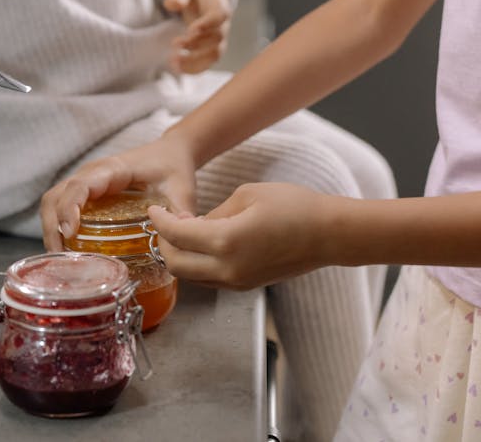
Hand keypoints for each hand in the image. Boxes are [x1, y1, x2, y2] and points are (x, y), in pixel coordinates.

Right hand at [40, 132, 197, 250]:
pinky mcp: (87, 192)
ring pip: (53, 200)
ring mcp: (87, 181)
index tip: (70, 232)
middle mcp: (93, 173)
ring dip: (50, 228)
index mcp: (113, 170)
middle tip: (61, 257)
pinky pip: (62, 205)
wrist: (170, 152)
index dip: (69, 207)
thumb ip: (181, 214)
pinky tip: (68, 250)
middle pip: (56, 195)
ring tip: (61, 258)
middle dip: (52, 226)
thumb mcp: (182, 190)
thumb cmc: (173, 168)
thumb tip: (178, 240)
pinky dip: (57, 226)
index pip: (81, 185)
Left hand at [147, 182, 338, 289]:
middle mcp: (228, 268)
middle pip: (177, 266)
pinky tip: (202, 243)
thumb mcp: (248, 195)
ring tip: (179, 232)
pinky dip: (197, 263)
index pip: (178, 235)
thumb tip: (194, 223)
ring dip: (179, 256)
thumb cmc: (294, 207)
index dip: (160, 222)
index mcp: (226, 241)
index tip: (152, 210)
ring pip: (192, 276)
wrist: (328, 234)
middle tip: (161, 224)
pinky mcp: (246, 285)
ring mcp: (237, 281)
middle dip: (163, 244)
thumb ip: (215, 212)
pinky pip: (210, 278)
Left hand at [162, 0, 230, 72]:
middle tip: (175, 44)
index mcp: (219, 4)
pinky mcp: (211, 48)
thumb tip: (172, 3)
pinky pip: (208, 62)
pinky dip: (194, 68)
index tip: (190, 30)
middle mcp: (223, 23)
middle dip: (195, 44)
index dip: (207, 24)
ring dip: (195, 61)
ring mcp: (219, 38)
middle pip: (216, 38)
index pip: (219, 16)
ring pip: (214, 54)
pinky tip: (177, 68)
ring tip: (174, 62)